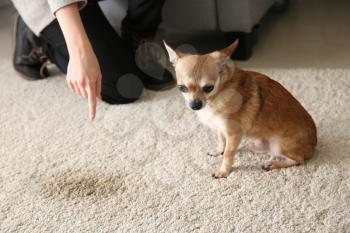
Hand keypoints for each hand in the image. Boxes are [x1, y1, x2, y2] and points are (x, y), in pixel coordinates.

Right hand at [55, 3, 101, 120]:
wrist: (79, 52)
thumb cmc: (92, 63)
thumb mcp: (98, 75)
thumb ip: (98, 88)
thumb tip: (99, 99)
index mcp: (90, 83)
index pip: (92, 100)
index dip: (92, 110)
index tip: (92, 118)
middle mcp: (81, 84)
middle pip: (86, 96)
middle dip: (90, 92)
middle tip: (91, 80)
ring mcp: (73, 82)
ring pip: (80, 93)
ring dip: (83, 89)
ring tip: (84, 76)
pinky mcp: (68, 80)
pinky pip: (74, 89)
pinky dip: (77, 86)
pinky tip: (79, 77)